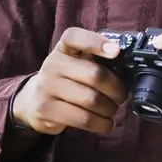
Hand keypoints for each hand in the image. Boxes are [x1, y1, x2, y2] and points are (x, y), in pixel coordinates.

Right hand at [11, 28, 127, 134]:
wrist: (33, 101)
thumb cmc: (67, 80)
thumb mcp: (77, 64)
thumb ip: (98, 60)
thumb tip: (128, 68)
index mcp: (63, 48)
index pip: (75, 37)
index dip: (96, 42)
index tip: (116, 51)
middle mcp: (52, 64)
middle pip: (95, 75)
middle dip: (117, 89)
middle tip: (122, 96)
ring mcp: (47, 87)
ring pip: (92, 100)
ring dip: (110, 109)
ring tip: (113, 110)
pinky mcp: (46, 109)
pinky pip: (83, 119)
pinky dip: (102, 124)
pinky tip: (106, 123)